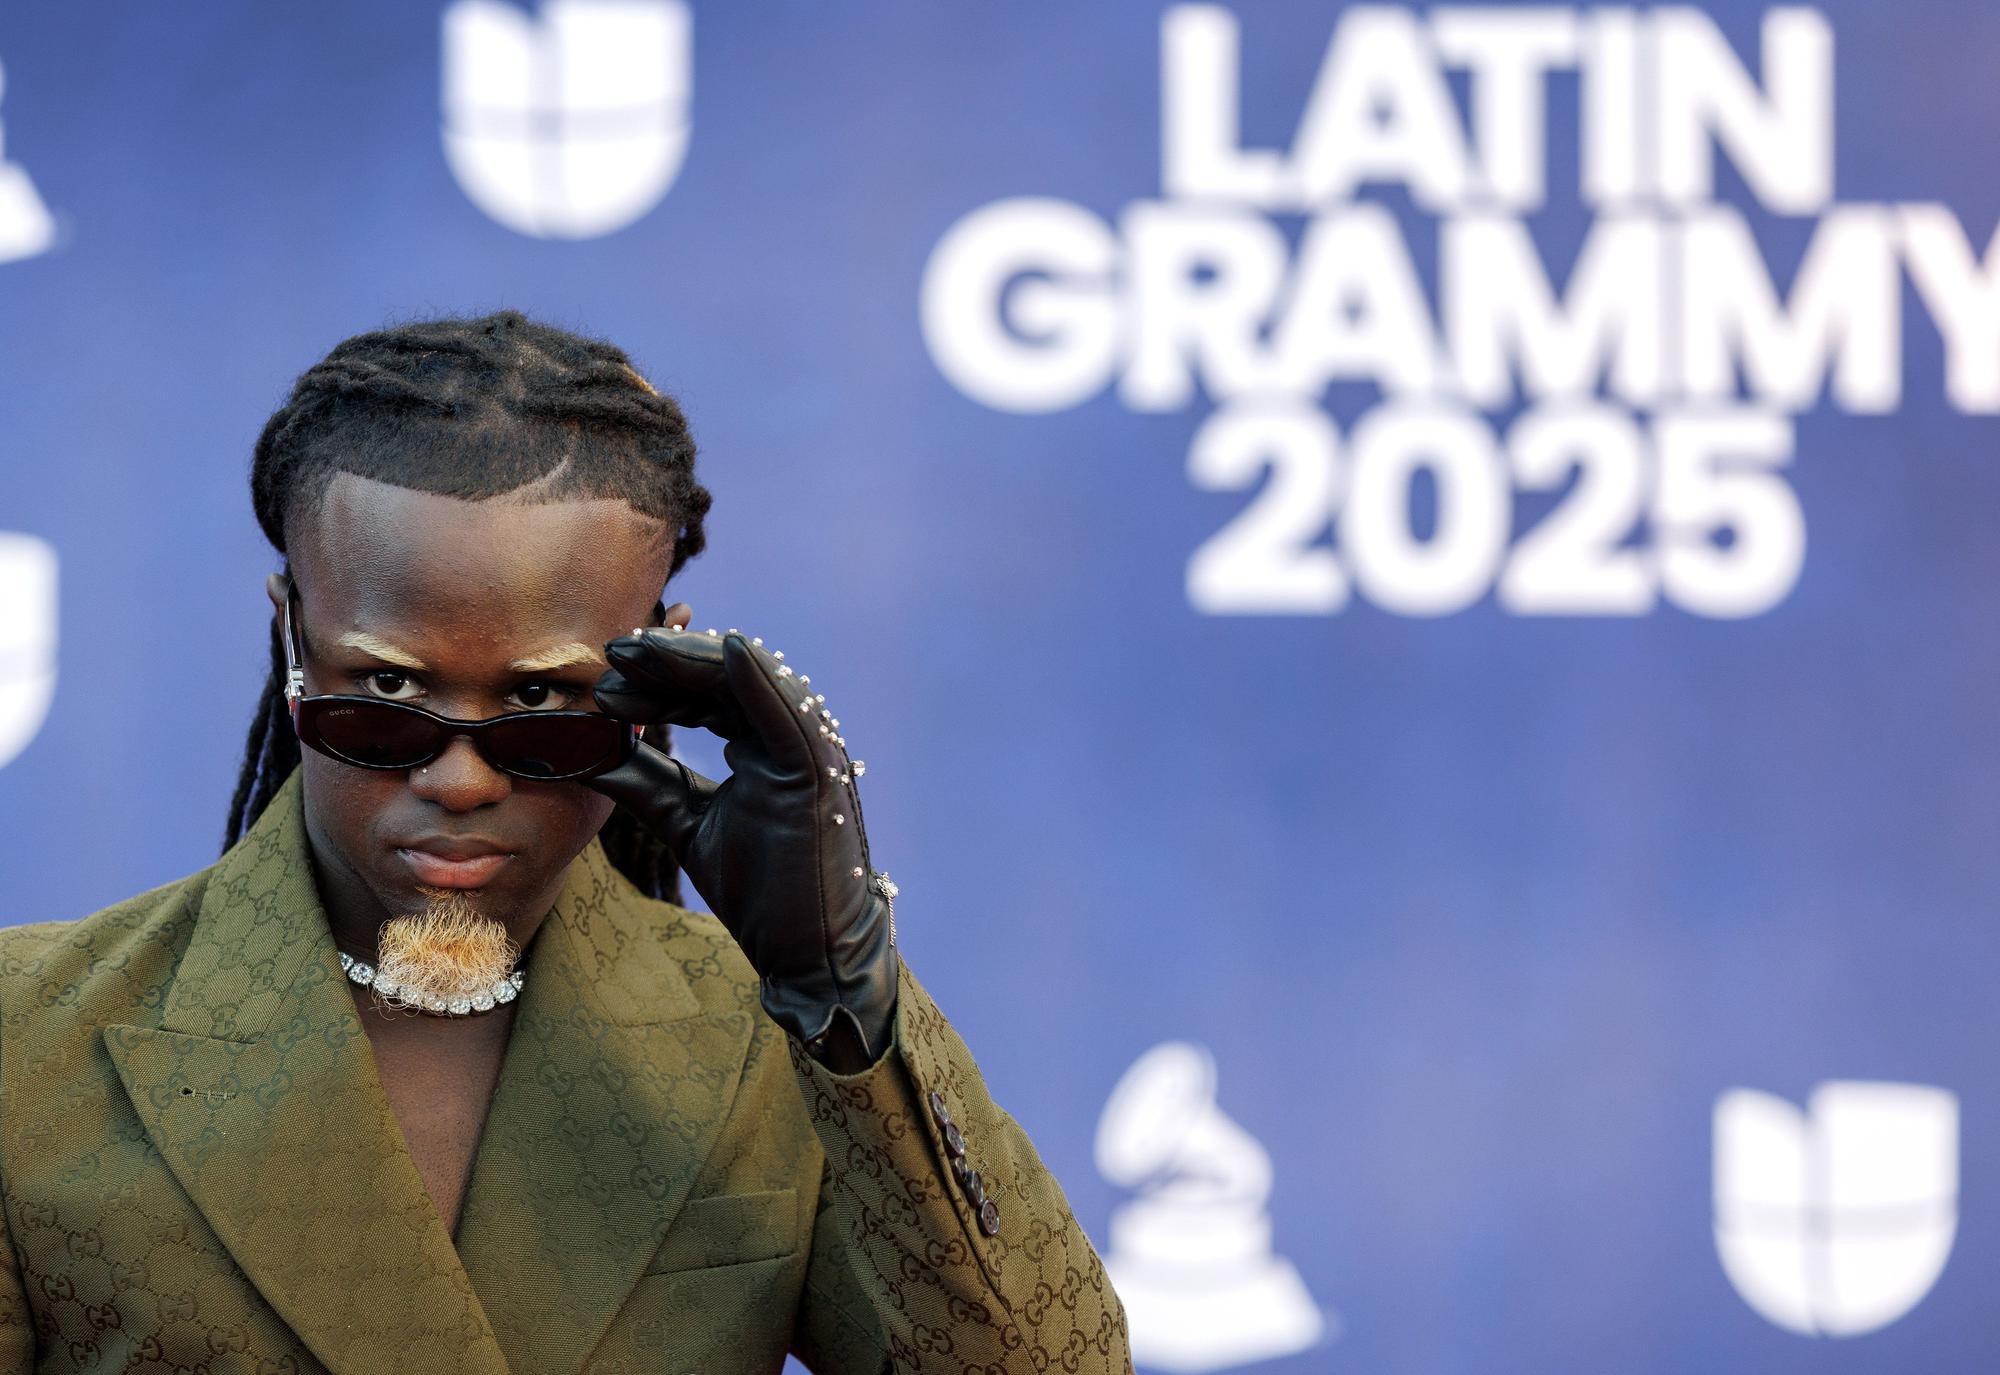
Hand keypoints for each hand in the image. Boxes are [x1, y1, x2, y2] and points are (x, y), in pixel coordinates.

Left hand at [585, 618, 898, 1068]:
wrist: (807, 952)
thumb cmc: (759, 891)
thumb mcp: (684, 821)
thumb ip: (642, 781)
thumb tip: (581, 750)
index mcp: (762, 743)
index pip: (708, 692)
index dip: (657, 678)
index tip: (604, 678)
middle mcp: (789, 736)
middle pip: (725, 677)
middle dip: (667, 660)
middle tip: (611, 652)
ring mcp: (809, 748)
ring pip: (751, 681)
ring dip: (694, 660)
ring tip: (638, 652)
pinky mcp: (821, 769)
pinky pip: (790, 711)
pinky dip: (760, 678)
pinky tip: (727, 649)